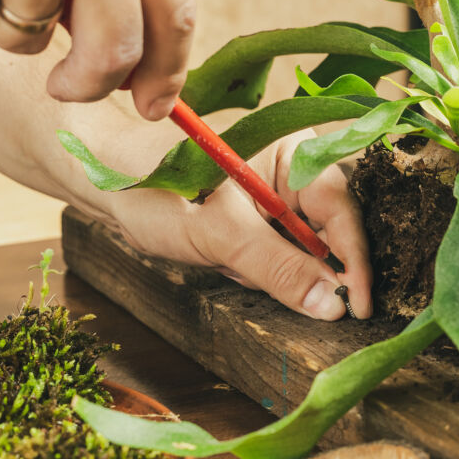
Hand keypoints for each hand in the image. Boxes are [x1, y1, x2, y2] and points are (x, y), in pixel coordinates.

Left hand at [110, 132, 373, 320]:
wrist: (100, 177)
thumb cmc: (152, 185)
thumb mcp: (217, 233)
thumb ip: (277, 268)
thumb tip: (332, 306)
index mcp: (294, 151)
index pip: (342, 210)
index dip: (354, 262)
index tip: (358, 307)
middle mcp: (294, 169)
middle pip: (326, 235)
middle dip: (295, 266)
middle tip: (252, 272)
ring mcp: (278, 194)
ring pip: (300, 253)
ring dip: (268, 270)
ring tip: (222, 256)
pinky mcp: (261, 217)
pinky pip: (277, 257)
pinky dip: (253, 268)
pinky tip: (220, 256)